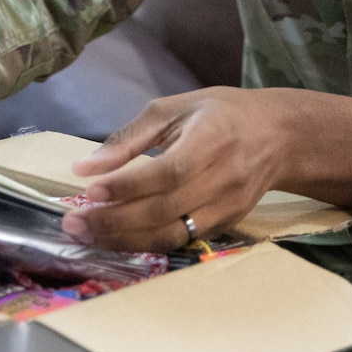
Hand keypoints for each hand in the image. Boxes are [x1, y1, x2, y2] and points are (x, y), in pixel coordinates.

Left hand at [62, 88, 285, 252]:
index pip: (168, 172)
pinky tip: (117, 238)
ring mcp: (227, 207)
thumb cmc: (222, 113)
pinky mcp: (226, 224)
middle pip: (165, 210)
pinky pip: (181, 241)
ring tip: (87, 235)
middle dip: (114, 221)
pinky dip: (146, 243)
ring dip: (125, 240)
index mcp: (212, 140)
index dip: (128, 186)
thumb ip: (130, 137)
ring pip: (172, 234)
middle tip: (73, 222)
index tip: (89, 192)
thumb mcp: (176, 108)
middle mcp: (223, 178)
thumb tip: (85, 166)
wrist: (279, 136)